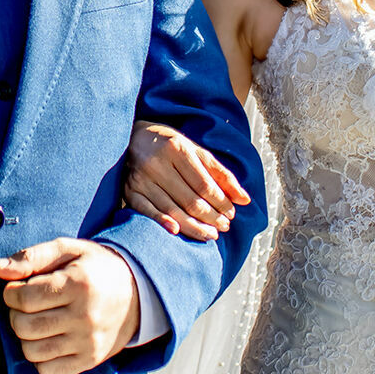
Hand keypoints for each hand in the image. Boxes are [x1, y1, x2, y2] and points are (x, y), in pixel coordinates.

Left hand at [0, 238, 139, 373]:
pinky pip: (47, 370)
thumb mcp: (68, 250)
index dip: (11, 293)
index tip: (17, 289)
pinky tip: (49, 338)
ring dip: (25, 336)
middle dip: (15, 315)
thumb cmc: (95, 268)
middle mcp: (85, 316)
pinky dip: (40, 357)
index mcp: (78, 284)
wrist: (138, 292)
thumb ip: (31, 257)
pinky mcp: (90, 360)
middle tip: (26, 305)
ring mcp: (88, 342)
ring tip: (37, 321)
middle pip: (24, 326)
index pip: (24, 298)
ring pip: (31, 351)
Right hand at [123, 121, 250, 240]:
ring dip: (194, 227)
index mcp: (177, 149)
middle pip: (190, 200)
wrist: (134, 138)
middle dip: (211, 217)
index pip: (204, 184)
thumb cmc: (171, 146)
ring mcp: (141, 178)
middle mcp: (157, 163)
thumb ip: (221, 174)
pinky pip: (147, 211)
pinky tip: (177, 232)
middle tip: (224, 227)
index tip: (231, 213)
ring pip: (172, 210)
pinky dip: (162, 222)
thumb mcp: (197, 152)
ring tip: (211, 235)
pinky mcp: (130, 191)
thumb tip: (244, 199)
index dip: (221, 202)